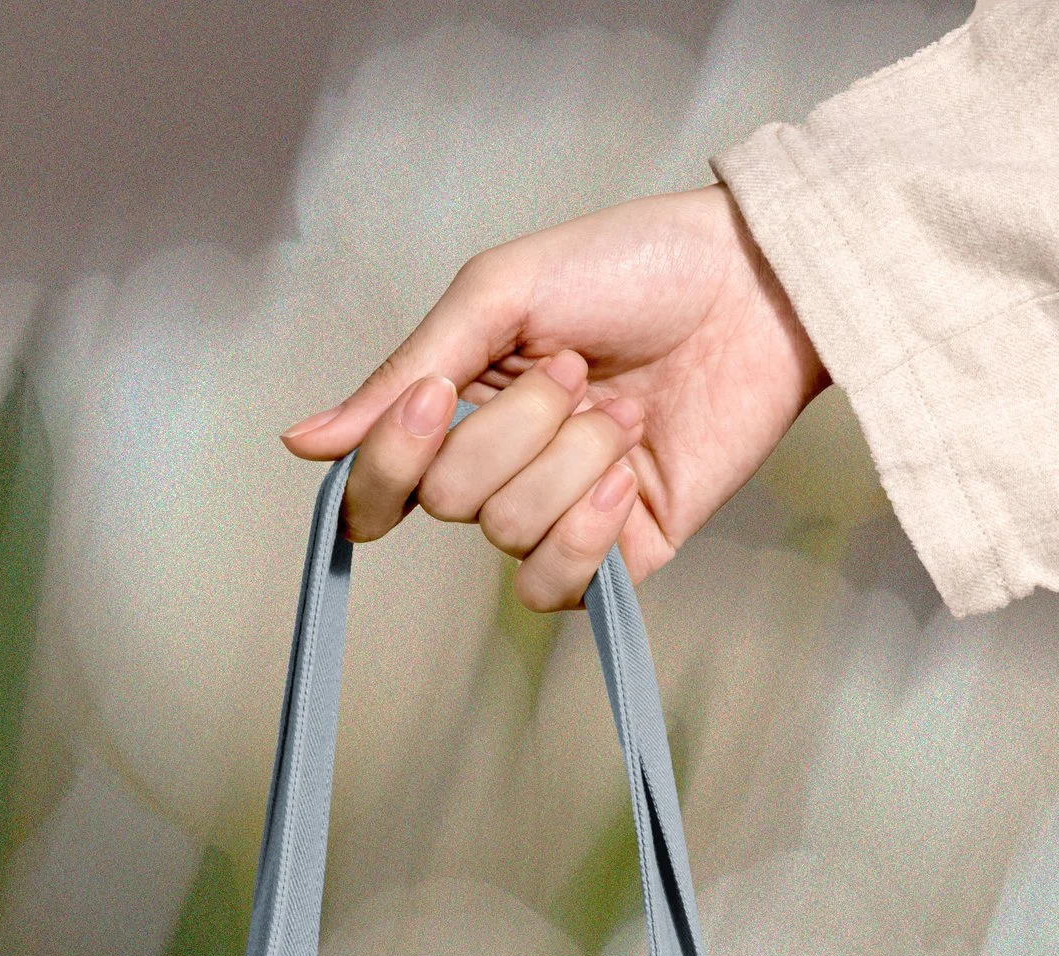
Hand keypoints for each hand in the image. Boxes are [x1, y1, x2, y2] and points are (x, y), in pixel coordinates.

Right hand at [282, 185, 826, 607]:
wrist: (753, 288)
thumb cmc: (633, 266)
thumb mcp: (500, 294)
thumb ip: (406, 371)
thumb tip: (305, 441)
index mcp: (461, 402)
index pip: (383, 482)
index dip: (391, 460)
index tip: (434, 399)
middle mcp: (502, 466)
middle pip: (448, 501)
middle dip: (511, 430)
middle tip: (574, 370)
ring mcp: (561, 513)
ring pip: (508, 533)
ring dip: (569, 460)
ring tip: (622, 408)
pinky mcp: (621, 553)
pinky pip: (561, 586)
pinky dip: (587, 532)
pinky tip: (627, 475)